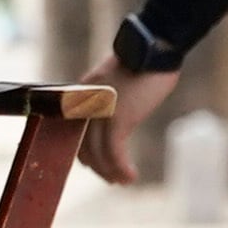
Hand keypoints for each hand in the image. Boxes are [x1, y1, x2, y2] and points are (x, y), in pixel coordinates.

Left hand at [76, 59, 176, 183]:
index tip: (95, 165)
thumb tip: (115, 114)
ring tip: (123, 181)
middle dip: (97, 166)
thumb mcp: (116, 81)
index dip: (83, 152)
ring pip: (97, 153)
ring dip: (110, 172)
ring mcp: (99, 111)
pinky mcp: (118, 117)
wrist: (154, 46)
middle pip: (82, 146)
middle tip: (111, 178)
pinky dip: (121, 168)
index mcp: (80, 94)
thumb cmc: (143, 61)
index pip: (73, 131)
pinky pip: (114, 151)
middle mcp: (83, 103)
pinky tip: (131, 176)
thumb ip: (108, 99)